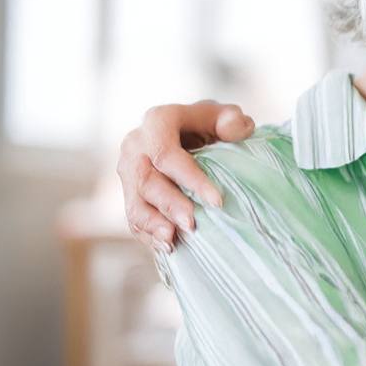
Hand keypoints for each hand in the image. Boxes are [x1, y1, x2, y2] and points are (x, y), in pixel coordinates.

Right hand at [118, 102, 254, 250]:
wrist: (189, 136)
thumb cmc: (211, 127)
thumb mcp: (224, 117)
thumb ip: (231, 120)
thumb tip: (237, 127)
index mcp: (157, 121)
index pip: (166, 152)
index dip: (189, 178)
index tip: (216, 201)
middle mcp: (135, 145)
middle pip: (146, 180)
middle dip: (170, 204)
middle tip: (192, 223)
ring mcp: (128, 172)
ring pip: (135, 202)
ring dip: (155, 224)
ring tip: (174, 240)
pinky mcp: (130, 194)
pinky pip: (133, 218)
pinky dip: (150, 235)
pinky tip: (169, 247)